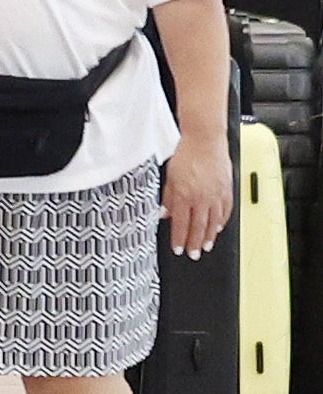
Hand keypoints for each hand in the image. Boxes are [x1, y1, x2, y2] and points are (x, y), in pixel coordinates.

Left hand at [168, 133, 235, 257]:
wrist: (205, 139)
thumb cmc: (186, 154)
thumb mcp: (169, 178)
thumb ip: (168, 198)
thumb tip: (164, 214)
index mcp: (185, 196)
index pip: (181, 224)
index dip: (180, 239)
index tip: (178, 249)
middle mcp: (202, 197)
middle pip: (199, 226)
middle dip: (196, 243)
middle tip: (194, 255)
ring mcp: (217, 193)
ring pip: (214, 221)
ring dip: (210, 236)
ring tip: (207, 246)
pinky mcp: (228, 187)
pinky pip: (226, 209)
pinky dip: (223, 220)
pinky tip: (219, 228)